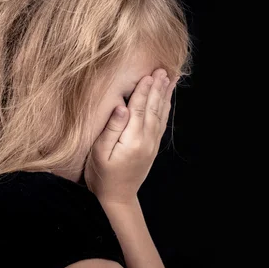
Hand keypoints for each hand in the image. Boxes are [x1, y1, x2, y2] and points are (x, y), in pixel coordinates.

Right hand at [84, 68, 178, 204]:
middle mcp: (146, 140)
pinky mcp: (152, 147)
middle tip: (162, 69)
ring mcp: (151, 144)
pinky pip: (161, 123)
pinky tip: (166, 99)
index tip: (148, 74)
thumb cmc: (102, 175)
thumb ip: (111, 129)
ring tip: (170, 78)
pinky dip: (165, 108)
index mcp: (132, 140)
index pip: (139, 109)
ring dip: (164, 95)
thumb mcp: (99, 153)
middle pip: (153, 108)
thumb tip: (121, 107)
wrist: (117, 198)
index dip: (144, 91)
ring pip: (160, 114)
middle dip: (158, 88)